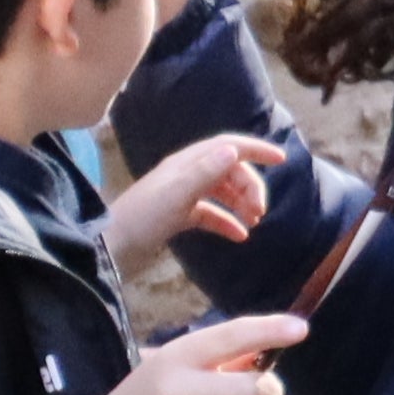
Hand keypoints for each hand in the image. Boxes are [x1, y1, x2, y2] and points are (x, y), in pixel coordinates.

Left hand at [103, 131, 288, 272]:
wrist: (112, 248)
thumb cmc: (141, 219)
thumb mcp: (176, 195)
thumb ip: (204, 172)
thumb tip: (233, 149)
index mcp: (185, 163)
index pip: (227, 145)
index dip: (255, 149)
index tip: (281, 159)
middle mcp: (185, 174)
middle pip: (229, 170)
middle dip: (250, 187)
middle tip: (260, 212)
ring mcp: (182, 195)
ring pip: (222, 192)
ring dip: (241, 204)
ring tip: (255, 222)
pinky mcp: (178, 217)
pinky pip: (210, 214)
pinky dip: (227, 222)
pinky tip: (240, 236)